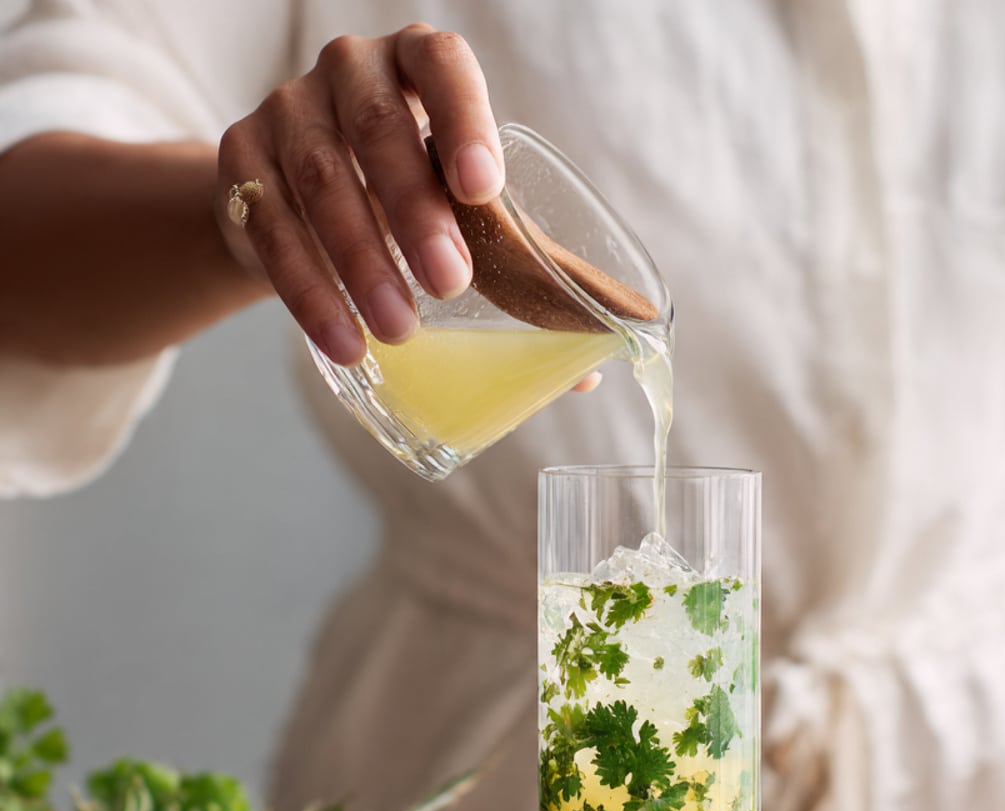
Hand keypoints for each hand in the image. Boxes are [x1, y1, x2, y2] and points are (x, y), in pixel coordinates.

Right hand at [217, 26, 499, 364]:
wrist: (299, 199)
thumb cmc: (408, 202)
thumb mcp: (462, 215)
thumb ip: (515, 271)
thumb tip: (586, 372)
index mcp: (420, 66)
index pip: (444, 69)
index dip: (466, 122)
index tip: (485, 190)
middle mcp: (351, 71)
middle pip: (380, 130)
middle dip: (416, 212)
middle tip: (449, 284)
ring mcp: (288, 109)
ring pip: (321, 180)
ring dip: (361, 261)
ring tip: (399, 329)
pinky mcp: (240, 157)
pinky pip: (270, 226)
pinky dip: (308, 290)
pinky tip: (344, 340)